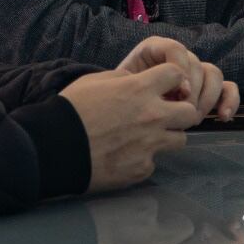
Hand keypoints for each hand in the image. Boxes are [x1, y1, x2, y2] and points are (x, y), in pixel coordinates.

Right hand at [63, 64, 202, 191]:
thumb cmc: (71, 110)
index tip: (165, 87)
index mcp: (140, 90)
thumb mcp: (95, 81)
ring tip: (145, 138)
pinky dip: (143, 159)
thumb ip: (123, 78)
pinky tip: (124, 157)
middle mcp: (152, 116)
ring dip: (167, 136)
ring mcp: (150, 145)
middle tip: (164, 116)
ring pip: (180, 140)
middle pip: (190, 112)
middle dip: (180, 112)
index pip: (178, 74)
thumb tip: (137, 81)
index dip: (173, 79)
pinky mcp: (142, 169)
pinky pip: (153, 162)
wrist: (53, 148)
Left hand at [117, 36, 239, 119]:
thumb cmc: (118, 100)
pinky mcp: (207, 89)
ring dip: (207, 98)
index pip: (175, 49)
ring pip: (213, 74)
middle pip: (196, 64)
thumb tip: (166, 95)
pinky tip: (224, 116)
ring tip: (194, 119)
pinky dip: (230, 100)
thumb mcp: (120, 87)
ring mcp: (194, 72)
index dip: (180, 69)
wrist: (123, 115)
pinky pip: (227, 87)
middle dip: (193, 91)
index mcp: (155, 49)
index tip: (177, 94)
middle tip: (182, 114)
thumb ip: (136, 84)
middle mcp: (178, 57)